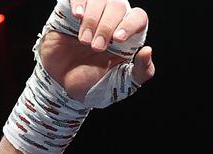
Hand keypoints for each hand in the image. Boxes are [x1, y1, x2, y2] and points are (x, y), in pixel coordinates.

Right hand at [39, 0, 155, 100]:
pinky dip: (79, 2)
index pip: (138, 17)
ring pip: (99, 0)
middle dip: (106, 27)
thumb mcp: (122, 83)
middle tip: (96, 47)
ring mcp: (92, 14)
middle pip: (117, 6)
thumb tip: (148, 50)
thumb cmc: (95, 84)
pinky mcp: (71, 11)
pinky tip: (77, 15)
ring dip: (92, 20)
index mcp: (128, 36)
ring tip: (84, 41)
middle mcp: (112, 21)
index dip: (130, 24)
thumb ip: (142, 71)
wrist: (64, 85)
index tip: (117, 38)